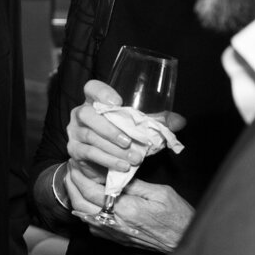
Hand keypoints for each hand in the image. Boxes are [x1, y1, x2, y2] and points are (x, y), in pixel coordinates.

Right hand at [64, 79, 185, 198]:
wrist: (102, 161)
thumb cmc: (121, 137)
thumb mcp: (139, 127)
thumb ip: (157, 122)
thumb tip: (180, 121)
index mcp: (95, 101)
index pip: (91, 88)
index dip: (102, 92)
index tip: (117, 102)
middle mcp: (80, 114)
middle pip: (87, 114)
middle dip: (109, 129)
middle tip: (129, 141)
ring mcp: (75, 132)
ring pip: (90, 137)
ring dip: (113, 149)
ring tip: (134, 158)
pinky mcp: (75, 150)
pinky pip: (89, 154)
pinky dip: (108, 160)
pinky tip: (123, 166)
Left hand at [72, 178, 193, 252]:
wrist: (183, 241)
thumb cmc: (177, 217)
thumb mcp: (160, 193)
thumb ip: (135, 185)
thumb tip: (115, 174)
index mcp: (126, 209)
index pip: (91, 192)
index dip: (79, 177)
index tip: (75, 164)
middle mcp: (116, 223)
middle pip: (80, 205)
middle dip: (71, 186)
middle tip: (70, 171)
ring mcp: (114, 233)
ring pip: (83, 216)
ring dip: (75, 198)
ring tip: (75, 182)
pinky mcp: (116, 239)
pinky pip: (92, 226)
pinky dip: (84, 212)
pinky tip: (86, 202)